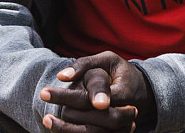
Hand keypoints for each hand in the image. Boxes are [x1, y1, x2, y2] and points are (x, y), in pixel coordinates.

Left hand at [40, 51, 155, 132]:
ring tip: (47, 120)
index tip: (44, 92)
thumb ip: (84, 64)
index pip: (91, 98)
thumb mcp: (107, 59)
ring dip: (67, 131)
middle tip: (45, 113)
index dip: (67, 97)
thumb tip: (61, 76)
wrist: (140, 91)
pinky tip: (59, 128)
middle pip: (93, 121)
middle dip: (67, 119)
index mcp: (123, 92)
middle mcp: (126, 114)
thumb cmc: (119, 72)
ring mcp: (123, 129)